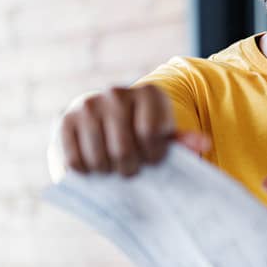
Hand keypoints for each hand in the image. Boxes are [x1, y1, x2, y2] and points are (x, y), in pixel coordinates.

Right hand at [56, 85, 209, 175]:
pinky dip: (86, 173)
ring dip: (108, 172)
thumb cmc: (141, 135)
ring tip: (113, 167)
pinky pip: (76, 162)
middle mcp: (116, 93)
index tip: (154, 159)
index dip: (155, 156)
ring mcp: (88, 105)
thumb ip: (182, 142)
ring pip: (100, 158)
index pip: (152, 134)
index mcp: (149, 94)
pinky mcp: (63, 121)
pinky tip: (94, 167)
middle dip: (130, 169)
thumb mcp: (165, 136)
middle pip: (124, 150)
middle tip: (131, 169)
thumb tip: (203, 143)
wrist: (101, 124)